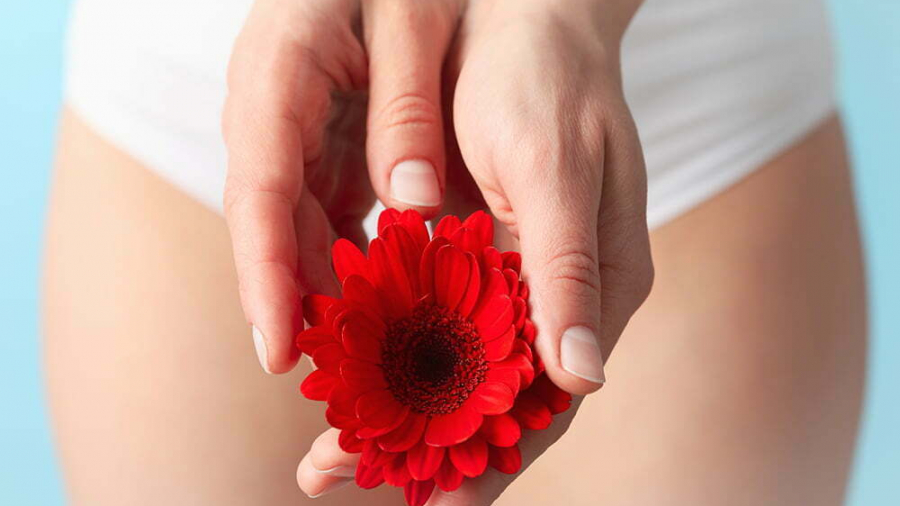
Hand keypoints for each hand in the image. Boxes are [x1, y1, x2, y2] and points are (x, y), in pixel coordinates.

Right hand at [222, 0, 461, 372]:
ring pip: (298, 226)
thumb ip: (406, 103)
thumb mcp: (412, 17)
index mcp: (278, 72)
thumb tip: (412, 205)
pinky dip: (351, 259)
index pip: (260, 189)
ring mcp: (293, 131)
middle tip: (338, 380)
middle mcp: (271, 111)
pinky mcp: (321, 144)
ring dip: (327, 291)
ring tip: (368, 358)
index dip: (265, 275)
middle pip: (272, 223)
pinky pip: (326, 213)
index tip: (278, 350)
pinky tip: (389, 301)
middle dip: (295, 303)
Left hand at [295, 0, 652, 503]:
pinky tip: (348, 373)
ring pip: (464, 370)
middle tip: (330, 472)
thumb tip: (583, 375)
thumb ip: (570, 269)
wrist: (531, 16)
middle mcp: (562, 296)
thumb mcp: (554, 167)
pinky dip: (396, 354)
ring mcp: (523, 279)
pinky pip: (442, 323)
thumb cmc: (549, 81)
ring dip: (401, 409)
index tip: (421, 498)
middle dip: (424, 446)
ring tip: (332, 445)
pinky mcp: (487, 256)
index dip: (487, 458)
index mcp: (597, 287)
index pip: (546, 401)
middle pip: (498, 401)